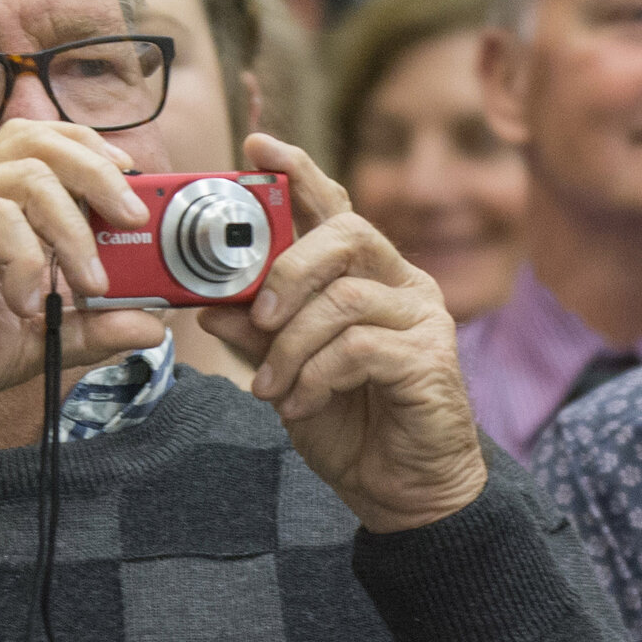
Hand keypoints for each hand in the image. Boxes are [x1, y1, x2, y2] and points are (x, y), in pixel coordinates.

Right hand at [0, 120, 154, 465]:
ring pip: (27, 174)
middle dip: (100, 173)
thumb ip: (90, 327)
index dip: (98, 159)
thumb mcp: (33, 343)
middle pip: (41, 138)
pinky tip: (26, 303)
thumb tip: (154, 323)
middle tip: (132, 222)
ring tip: (88, 284)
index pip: (48, 148)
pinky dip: (27, 259)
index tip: (136, 201)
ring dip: (72, 227)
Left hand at [207, 136, 485, 533]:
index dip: (298, 173)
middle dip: (289, 268)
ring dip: (293, 345)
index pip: (335, 208)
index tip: (256, 148)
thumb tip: (209, 305)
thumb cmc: (350, 426)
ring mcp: (423, 319)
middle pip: (348, 234)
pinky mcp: (432, 359)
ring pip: (345, 299)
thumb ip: (255, 338)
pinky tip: (301, 404)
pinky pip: (360, 347)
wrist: (401, 493)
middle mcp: (402, 285)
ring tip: (272, 387)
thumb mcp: (285, 376)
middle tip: (257, 313)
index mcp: (367, 277)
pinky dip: (317, 376)